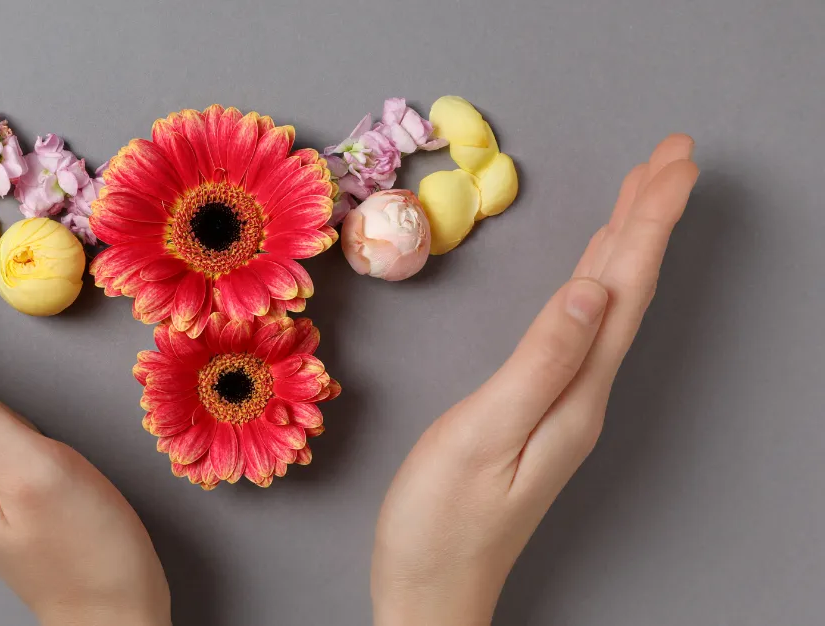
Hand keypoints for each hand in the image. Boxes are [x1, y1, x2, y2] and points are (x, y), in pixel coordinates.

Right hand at [371, 135, 698, 625]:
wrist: (431, 592)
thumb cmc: (440, 523)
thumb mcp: (483, 435)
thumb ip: (540, 361)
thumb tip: (591, 289)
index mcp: (575, 392)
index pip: (622, 289)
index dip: (647, 221)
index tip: (673, 162)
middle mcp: (582, 394)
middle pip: (628, 290)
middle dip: (651, 217)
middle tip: (674, 153)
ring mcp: (565, 404)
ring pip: (609, 305)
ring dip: (630, 244)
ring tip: (644, 192)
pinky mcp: (541, 411)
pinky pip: (584, 328)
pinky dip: (597, 284)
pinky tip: (595, 270)